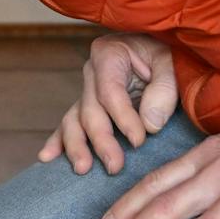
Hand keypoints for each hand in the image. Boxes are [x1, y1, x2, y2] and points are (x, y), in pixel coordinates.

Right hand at [39, 32, 178, 174]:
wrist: (160, 49)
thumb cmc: (167, 54)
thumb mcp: (171, 62)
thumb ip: (164, 90)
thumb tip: (149, 124)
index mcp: (109, 54)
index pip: (110, 92)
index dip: (122, 118)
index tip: (139, 141)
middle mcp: (91, 72)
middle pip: (90, 110)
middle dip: (101, 140)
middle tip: (115, 166)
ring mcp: (87, 91)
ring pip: (74, 120)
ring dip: (76, 146)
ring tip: (83, 169)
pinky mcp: (88, 108)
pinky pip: (70, 125)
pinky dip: (58, 142)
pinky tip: (48, 157)